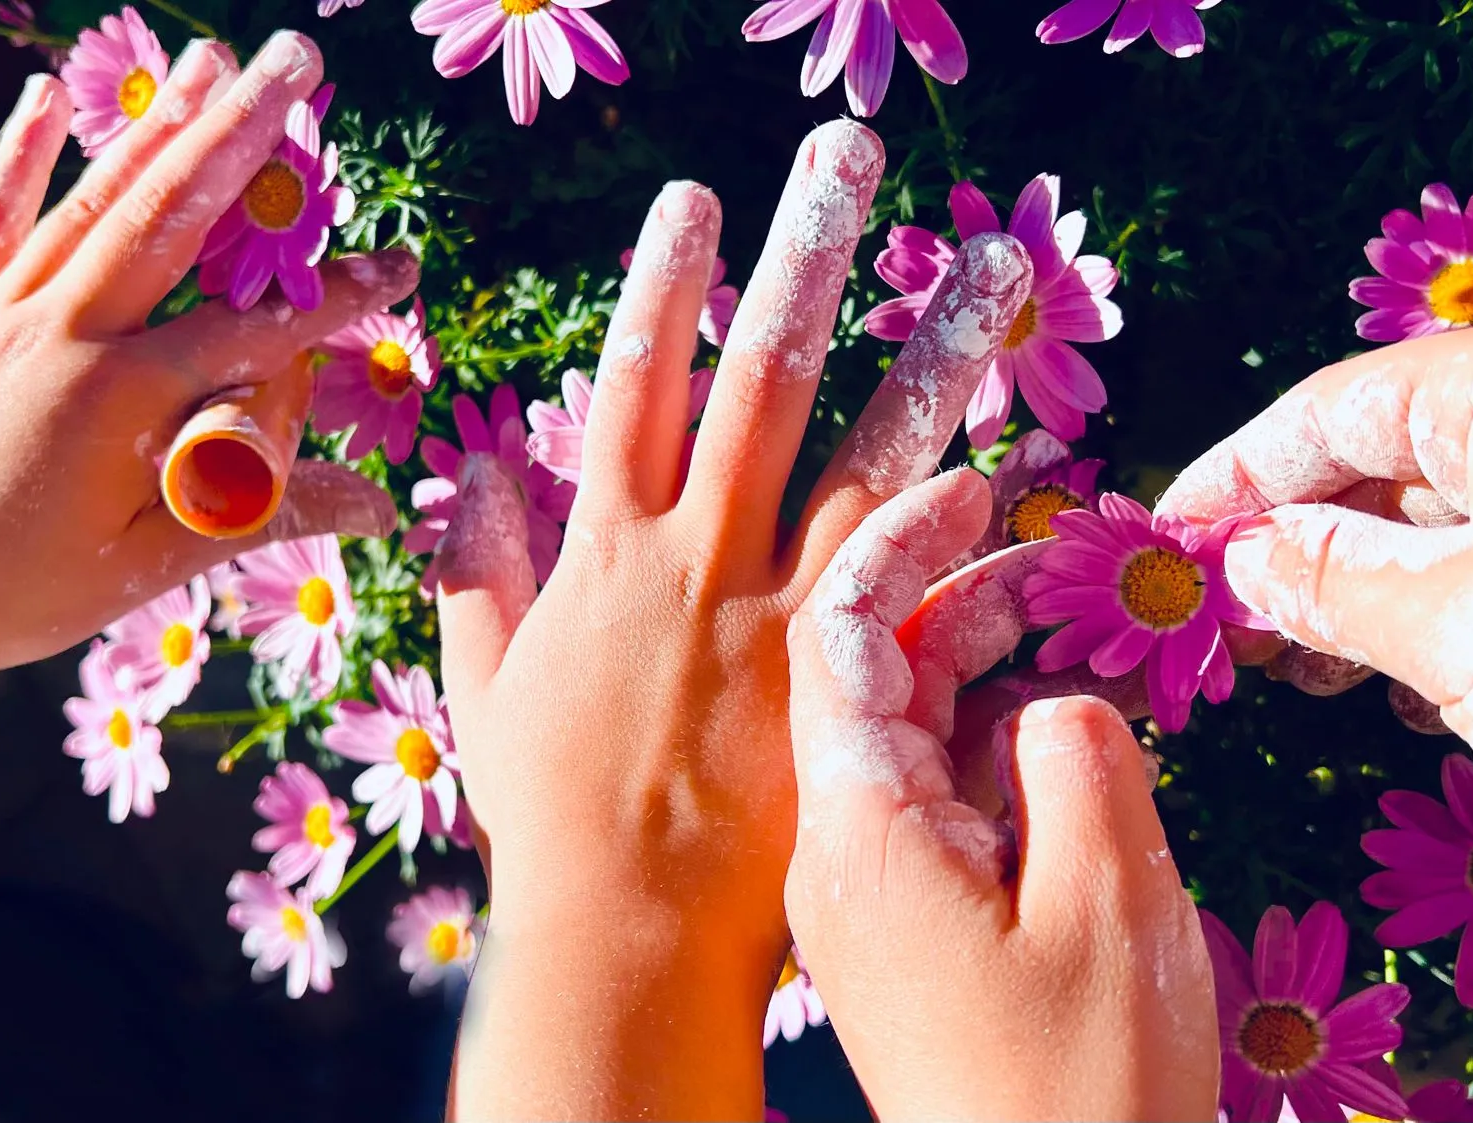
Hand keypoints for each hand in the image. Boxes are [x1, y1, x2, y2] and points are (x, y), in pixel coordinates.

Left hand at [0, 33, 415, 697]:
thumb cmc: (18, 592)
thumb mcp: (152, 564)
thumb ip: (262, 515)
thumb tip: (376, 506)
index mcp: (121, 399)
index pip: (255, 330)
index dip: (336, 298)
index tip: (399, 264)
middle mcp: (61, 334)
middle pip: (170, 216)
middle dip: (242, 133)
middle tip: (294, 64)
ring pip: (90, 201)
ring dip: (157, 126)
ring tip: (211, 60)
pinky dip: (19, 158)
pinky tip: (50, 98)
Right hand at [435, 121, 1033, 1117]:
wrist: (629, 930)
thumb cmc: (550, 813)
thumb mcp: (487, 682)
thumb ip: (477, 571)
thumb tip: (467, 471)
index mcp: (606, 553)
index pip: (636, 383)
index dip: (663, 284)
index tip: (693, 202)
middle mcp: (701, 560)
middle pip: (759, 381)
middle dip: (801, 261)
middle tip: (844, 161)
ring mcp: (783, 615)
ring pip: (866, 457)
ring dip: (926, 357)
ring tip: (986, 272)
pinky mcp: (844, 681)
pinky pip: (913, 586)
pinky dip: (954, 522)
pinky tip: (1005, 463)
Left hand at [784, 470, 1217, 1121]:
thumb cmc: (1071, 1090)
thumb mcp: (1109, 910)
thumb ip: (1081, 767)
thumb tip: (1057, 702)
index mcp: (862, 829)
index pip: (846, 638)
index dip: (902, 545)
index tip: (972, 488)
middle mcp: (838, 846)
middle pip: (869, 674)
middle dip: (952, 596)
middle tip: (1043, 553)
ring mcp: (860, 887)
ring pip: (901, 734)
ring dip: (975, 668)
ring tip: (1057, 622)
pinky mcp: (894, 921)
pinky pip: (925, 799)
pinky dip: (983, 746)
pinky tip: (1046, 729)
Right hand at [1155, 324, 1472, 779]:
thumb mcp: (1463, 627)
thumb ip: (1333, 580)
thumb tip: (1243, 559)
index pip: (1329, 410)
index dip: (1231, 478)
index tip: (1159, 542)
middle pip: (1385, 463)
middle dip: (1296, 547)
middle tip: (1226, 628)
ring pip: (1445, 524)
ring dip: (1362, 596)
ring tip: (1308, 669)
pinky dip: (1444, 620)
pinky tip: (1418, 692)